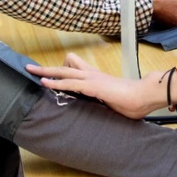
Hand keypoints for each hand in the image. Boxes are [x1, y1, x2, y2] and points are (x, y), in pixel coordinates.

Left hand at [26, 54, 164, 118]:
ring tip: (31, 71)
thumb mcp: (113, 103)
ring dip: (46, 71)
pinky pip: (70, 82)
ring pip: (64, 70)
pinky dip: (56, 82)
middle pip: (65, 65)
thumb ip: (104, 104)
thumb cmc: (134, 101)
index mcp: (96, 79)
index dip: (60, 70)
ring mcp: (92, 79)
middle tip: (30, 67)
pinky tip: (45, 83)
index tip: (47, 73)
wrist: (146, 94)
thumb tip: (101, 111)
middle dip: (46, 67)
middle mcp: (92, 75)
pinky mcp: (93, 86)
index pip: (74, 69)